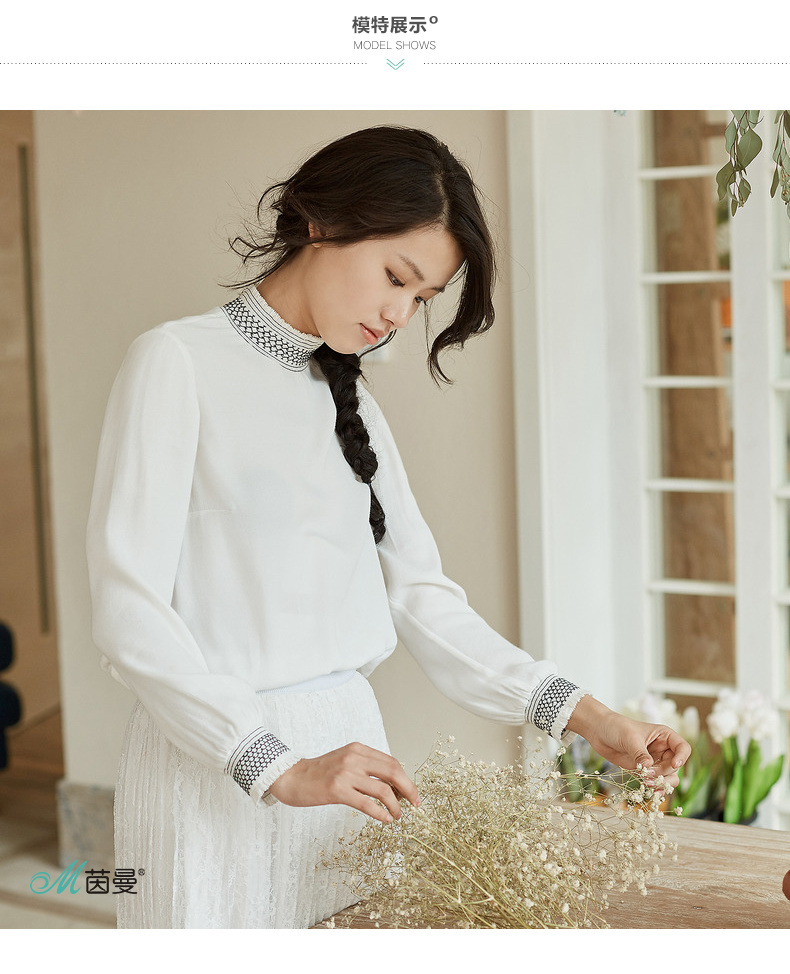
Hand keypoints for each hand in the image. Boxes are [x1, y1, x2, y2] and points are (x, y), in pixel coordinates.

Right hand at [266, 741, 419, 823]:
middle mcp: (354, 757)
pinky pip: (367, 803)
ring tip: (397, 816)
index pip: (391, 762)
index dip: (405, 779)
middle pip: (393, 772)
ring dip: (395, 805)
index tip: (412, 793)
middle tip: (416, 804)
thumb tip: (391, 785)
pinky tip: (385, 819)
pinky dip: (381, 812)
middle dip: (409, 789)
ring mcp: (346, 773)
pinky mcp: (337, 790)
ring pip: (383, 789)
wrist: (291, 777)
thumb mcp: (345, 762)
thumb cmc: (318, 773)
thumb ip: (365, 767)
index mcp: (358, 749)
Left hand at [566, 696, 691, 792]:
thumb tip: (648, 769)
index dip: (682, 757)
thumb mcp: (630, 738)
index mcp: (664, 736)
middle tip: (647, 775)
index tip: (674, 764)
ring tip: (645, 784)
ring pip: (668, 778)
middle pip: (675, 767)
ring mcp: (654, 761)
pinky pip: (655, 783)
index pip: (683, 748)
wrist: (599, 731)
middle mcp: (663, 749)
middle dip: (663, 773)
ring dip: (660, 784)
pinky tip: (649, 794)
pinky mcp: (644, 771)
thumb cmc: (616, 727)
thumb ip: (640, 754)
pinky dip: (654, 789)